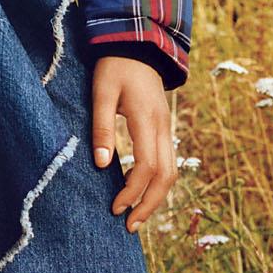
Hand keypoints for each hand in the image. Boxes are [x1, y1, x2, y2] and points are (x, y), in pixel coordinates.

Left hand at [90, 54, 177, 234]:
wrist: (137, 46)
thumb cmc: (114, 67)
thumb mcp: (101, 92)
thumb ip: (101, 126)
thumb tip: (100, 163)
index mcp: (147, 119)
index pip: (147, 166)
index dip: (133, 191)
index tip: (115, 208)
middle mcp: (163, 127)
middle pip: (166, 176)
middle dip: (149, 204)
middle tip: (129, 226)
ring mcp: (167, 128)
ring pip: (171, 172)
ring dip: (156, 197)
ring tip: (135, 217)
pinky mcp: (164, 128)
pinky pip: (167, 162)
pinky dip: (157, 183)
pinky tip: (139, 191)